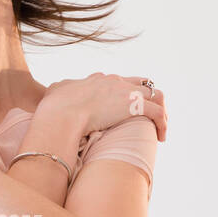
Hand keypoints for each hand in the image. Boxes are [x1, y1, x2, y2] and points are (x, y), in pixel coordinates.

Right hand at [39, 73, 167, 140]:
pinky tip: (161, 136)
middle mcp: (115, 81)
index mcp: (98, 80)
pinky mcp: (134, 105)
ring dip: (161, 111)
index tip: (126, 110)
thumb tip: (55, 91)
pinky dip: (163, 123)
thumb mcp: (55, 91)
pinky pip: (158, 112)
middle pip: (142, 84)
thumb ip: (59, 90)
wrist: (62, 113)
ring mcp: (126, 91)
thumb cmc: (54, 107)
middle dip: (149, 100)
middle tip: (149, 119)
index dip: (126, 95)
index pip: (120, 81)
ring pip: (156, 95)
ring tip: (160, 129)